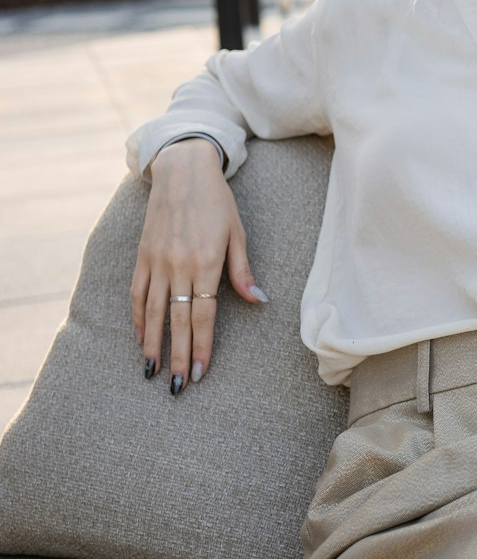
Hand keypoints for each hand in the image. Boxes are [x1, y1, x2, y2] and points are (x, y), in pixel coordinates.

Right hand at [130, 139, 266, 393]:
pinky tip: (138, 337)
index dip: (202, 346)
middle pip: (177, 321)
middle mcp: (179, 266)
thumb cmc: (217, 202)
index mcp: (207, 263)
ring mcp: (157, 261)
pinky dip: (136, 317)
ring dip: (152, 344)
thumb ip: (242, 271)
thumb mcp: (237, 233)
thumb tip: (258, 301)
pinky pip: (136, 292)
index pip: (204, 316)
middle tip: (177, 386)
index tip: (201, 372)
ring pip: (152, 312)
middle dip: (178, 356)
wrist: (182, 171)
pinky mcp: (142, 255)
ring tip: (152, 371)